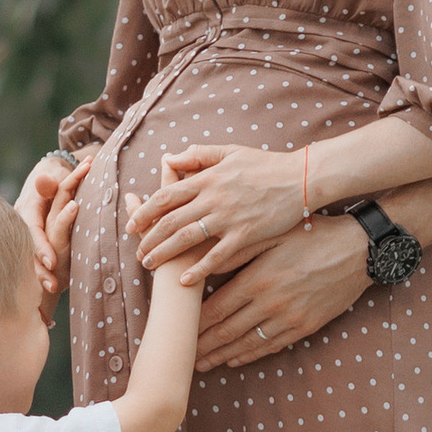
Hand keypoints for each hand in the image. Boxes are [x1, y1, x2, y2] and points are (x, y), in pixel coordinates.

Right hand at [16, 151, 88, 298]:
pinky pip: (33, 258)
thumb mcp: (53, 175)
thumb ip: (48, 184)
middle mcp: (24, 222)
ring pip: (30, 258)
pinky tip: (48, 287)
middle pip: (30, 250)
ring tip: (53, 290)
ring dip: (41, 276)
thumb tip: (43, 181)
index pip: (33, 231)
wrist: (49, 172)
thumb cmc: (55, 174)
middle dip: (40, 270)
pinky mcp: (33, 238)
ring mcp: (27, 231)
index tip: (52, 263)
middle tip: (54, 287)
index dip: (41, 248)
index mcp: (28, 209)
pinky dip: (40, 272)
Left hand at [130, 142, 306, 282]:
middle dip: (149, 238)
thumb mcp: (231, 152)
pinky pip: (217, 255)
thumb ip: (199, 155)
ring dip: (165, 253)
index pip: (166, 196)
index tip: (132, 224)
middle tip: (137, 252)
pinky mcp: (245, 235)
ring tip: (150, 265)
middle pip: (171, 220)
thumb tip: (168, 158)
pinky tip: (186, 279)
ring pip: (187, 238)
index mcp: (207, 178)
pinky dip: (199, 268)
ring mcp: (228, 218)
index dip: (145, 211)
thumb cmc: (266, 164)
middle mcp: (212, 198)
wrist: (299, 178)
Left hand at [194, 219, 371, 367]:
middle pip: (227, 331)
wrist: (359, 250)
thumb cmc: (314, 234)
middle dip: (203, 346)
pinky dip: (250, 355)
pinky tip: (235, 359)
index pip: (216, 308)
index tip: (178, 332)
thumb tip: (201, 265)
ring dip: (222, 356)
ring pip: (247, 343)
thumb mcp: (272, 233)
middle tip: (183, 356)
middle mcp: (271, 303)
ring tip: (202, 364)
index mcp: (258, 279)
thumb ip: (236, 251)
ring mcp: (289, 318)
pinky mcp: (306, 326)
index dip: (194, 324)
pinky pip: (272, 346)